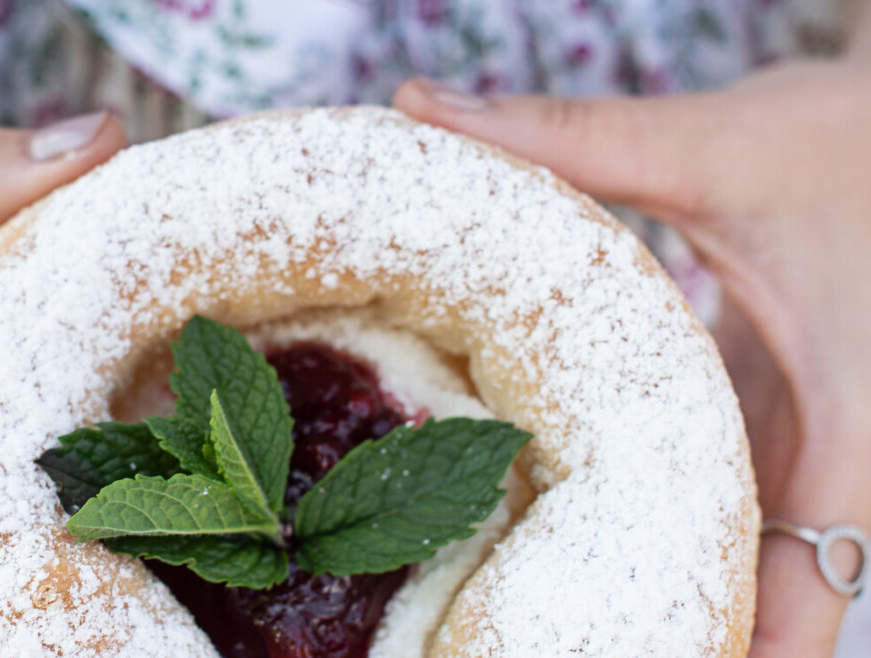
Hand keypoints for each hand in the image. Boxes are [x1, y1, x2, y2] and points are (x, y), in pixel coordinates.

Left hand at [394, 20, 870, 657]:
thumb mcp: (713, 150)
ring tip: (542, 616)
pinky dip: (661, 533)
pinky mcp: (780, 423)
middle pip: (767, 615)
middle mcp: (841, 467)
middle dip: (669, 641)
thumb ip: (568, 138)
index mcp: (851, 438)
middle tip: (535, 649)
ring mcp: (812, 452)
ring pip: (746, 568)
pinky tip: (573, 530)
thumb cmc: (843, 139)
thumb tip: (422, 106)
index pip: (802, 615)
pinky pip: (728, 508)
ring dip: (660, 598)